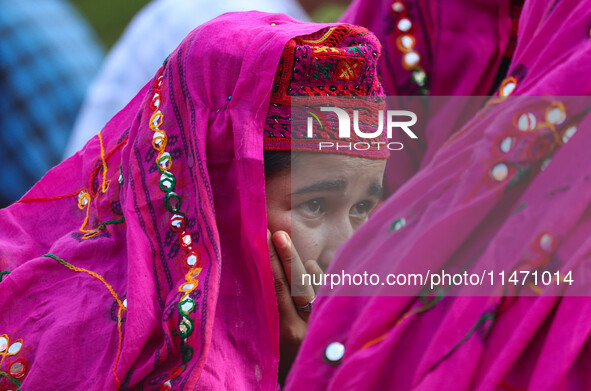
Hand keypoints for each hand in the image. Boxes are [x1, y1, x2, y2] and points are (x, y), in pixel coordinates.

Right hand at [268, 230, 322, 385]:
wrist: (319, 380)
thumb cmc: (288, 363)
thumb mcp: (273, 343)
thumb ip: (272, 313)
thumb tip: (267, 275)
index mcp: (287, 332)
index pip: (277, 287)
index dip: (270, 260)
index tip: (263, 238)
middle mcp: (309, 325)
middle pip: (296, 281)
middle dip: (286, 254)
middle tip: (277, 234)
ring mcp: (326, 320)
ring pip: (316, 283)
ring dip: (301, 264)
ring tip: (285, 245)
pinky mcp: (340, 316)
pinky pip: (331, 289)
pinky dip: (320, 275)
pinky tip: (310, 266)